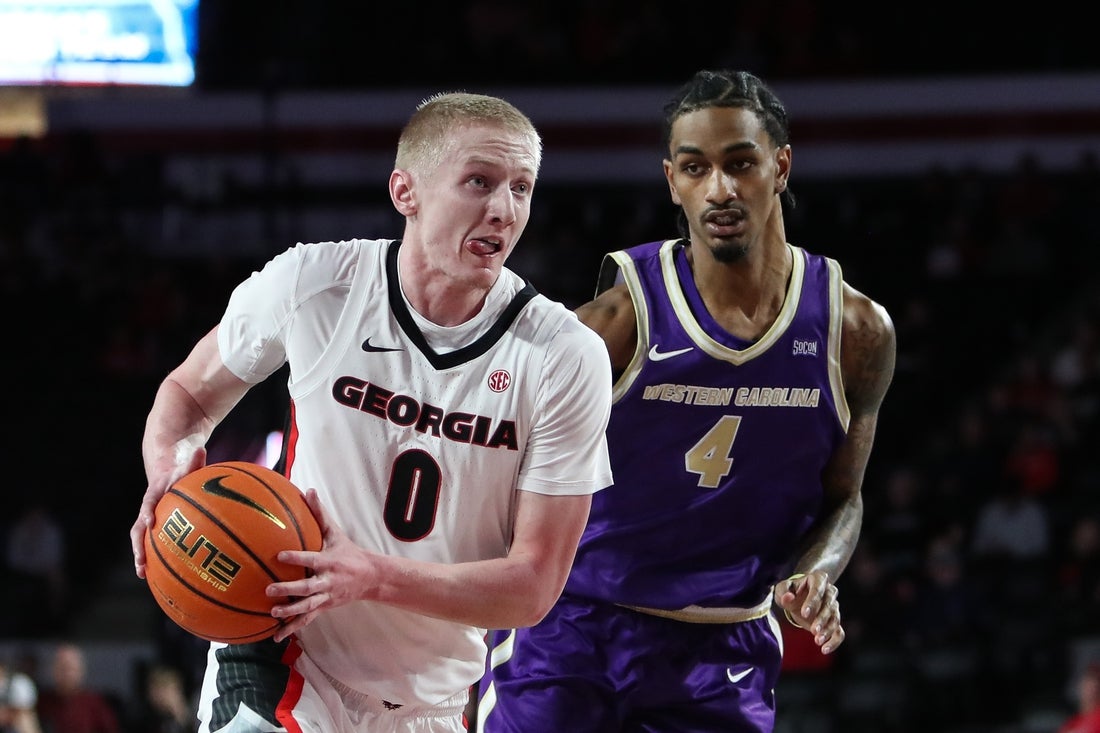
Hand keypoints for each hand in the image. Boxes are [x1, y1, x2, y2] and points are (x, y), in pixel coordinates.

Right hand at [130, 446, 205, 578]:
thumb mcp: (187, 463)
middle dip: (138, 544)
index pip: (148, 502)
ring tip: (142, 573)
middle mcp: (148, 508)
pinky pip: (153, 542)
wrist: (167, 468)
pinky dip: (155, 556)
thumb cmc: (181, 468)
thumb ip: (194, 460)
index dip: (148, 511)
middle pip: (138, 527)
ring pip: (141, 538)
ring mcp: (150, 518)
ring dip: (140, 554)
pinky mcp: (156, 525)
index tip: (150, 522)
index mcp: (155, 493)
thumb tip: (201, 449)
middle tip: (141, 560)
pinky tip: (161, 574)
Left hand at [267, 489, 368, 641]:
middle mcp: (327, 581)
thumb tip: (308, 490)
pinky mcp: (324, 608)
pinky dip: (291, 629)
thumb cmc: (348, 552)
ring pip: (307, 607)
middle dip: (289, 589)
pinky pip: (306, 620)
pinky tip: (275, 636)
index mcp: (329, 562)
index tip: (279, 556)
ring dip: (290, 612)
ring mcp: (326, 597)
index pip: (311, 559)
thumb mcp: (335, 533)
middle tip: (269, 589)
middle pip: (307, 587)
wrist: (370, 578)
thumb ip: (320, 514)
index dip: (296, 558)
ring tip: (273, 613)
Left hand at [775, 570, 844, 653]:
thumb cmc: (790, 590)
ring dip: (828, 631)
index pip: (817, 590)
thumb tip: (787, 597)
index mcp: (818, 579)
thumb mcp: (782, 588)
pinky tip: (825, 649)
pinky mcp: (834, 621)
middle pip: (829, 605)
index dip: (812, 601)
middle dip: (822, 619)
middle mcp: (830, 591)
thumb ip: (783, 591)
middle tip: (814, 630)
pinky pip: (839, 632)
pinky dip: (834, 641)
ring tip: (817, 641)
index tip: (804, 613)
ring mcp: (834, 607)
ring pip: (835, 619)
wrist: (799, 596)